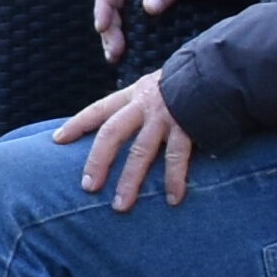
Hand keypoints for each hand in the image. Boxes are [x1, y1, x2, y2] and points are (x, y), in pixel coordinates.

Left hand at [56, 68, 197, 210]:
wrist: (219, 71)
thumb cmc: (186, 84)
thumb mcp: (156, 87)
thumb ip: (140, 105)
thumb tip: (122, 130)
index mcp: (134, 95)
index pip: (98, 109)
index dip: (77, 124)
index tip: (57, 140)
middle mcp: (144, 105)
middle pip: (112, 133)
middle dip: (98, 161)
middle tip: (87, 187)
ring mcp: (165, 117)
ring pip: (141, 152)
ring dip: (130, 181)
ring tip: (120, 206)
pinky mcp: (187, 128)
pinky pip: (177, 159)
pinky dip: (175, 181)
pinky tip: (173, 199)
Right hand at [92, 0, 236, 59]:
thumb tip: (148, 9)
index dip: (103, 6)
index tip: (102, 28)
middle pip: (112, 1)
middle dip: (110, 27)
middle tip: (114, 52)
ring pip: (121, 12)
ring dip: (116, 33)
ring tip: (115, 57)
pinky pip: (135, 17)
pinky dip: (131, 33)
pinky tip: (128, 50)